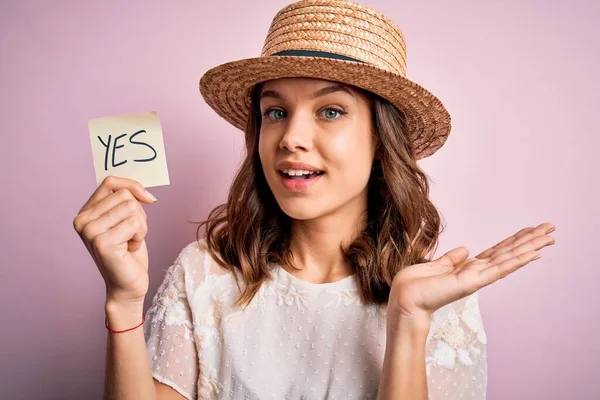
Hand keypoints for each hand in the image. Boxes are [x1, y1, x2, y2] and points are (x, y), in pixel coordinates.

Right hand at [73, 175, 156, 305]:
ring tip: (131, 242)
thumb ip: (125, 200)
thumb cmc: (129, 252)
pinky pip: (135, 223)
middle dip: (139, 213)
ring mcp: (90, 231)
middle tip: (133, 234)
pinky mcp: (102, 242)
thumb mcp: (126, 219)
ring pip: (131, 207)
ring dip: (141, 226)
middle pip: (124, 194)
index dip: (133, 186)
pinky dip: (140, 236)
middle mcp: (82, 220)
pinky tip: (130, 249)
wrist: (127, 285)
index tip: (148, 199)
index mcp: (85, 212)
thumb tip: (140, 186)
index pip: (110, 181)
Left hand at [388, 222, 555, 320]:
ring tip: (550, 236)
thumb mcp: (435, 266)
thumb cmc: (415, 286)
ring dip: (531, 246)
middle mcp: (477, 272)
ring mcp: (478, 278)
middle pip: (509, 252)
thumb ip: (451, 260)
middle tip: (551, 228)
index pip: (497, 251)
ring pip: (510, 258)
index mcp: (468, 268)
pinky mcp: (473, 282)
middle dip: (530, 240)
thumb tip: (465, 250)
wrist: (405, 300)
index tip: (531, 230)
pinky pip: (500, 268)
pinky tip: (534, 252)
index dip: (514, 240)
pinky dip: (518, 260)